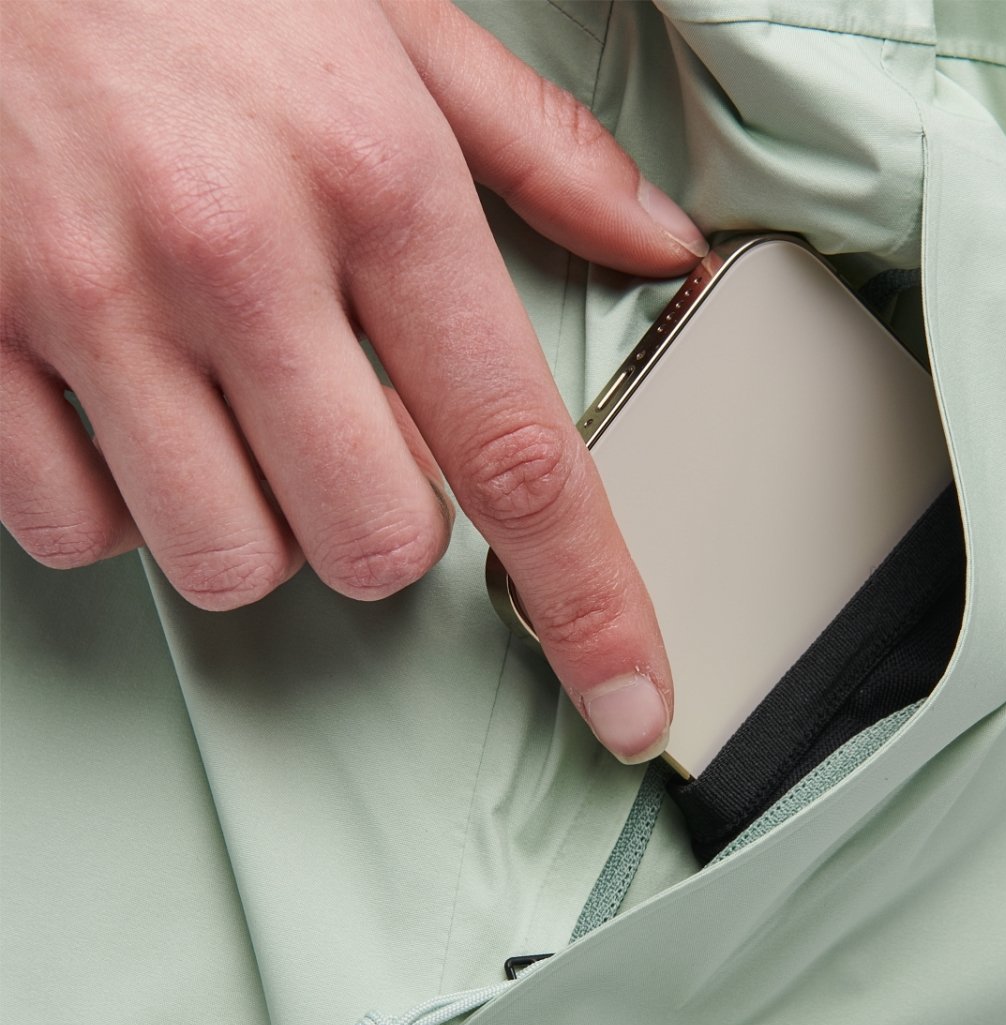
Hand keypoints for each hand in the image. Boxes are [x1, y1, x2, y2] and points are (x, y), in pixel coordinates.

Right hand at [0, 0, 706, 760]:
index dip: (591, 607)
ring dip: (262, 526)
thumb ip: (542, 152)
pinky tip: (135, 418)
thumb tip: (659, 247)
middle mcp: (238, 258)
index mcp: (379, 183)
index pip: (521, 458)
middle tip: (357, 434)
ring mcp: (92, 305)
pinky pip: (76, 532)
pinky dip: (125, 509)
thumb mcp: (398, 22)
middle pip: (374, 546)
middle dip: (387, 527)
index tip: (634, 704)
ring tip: (241, 420)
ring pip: (228, 562)